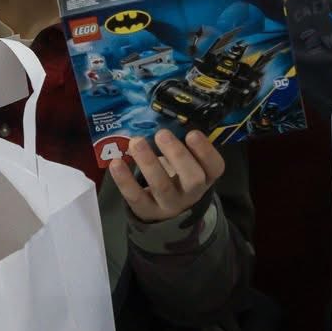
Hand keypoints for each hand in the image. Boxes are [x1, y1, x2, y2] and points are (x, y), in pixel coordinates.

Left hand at [108, 128, 224, 223]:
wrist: (168, 214)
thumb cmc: (177, 176)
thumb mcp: (186, 162)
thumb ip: (179, 144)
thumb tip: (157, 116)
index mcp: (206, 177)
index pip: (215, 166)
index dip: (205, 151)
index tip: (192, 133)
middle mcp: (192, 193)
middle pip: (192, 178)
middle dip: (177, 155)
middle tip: (161, 134)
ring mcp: (170, 204)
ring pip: (162, 186)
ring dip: (149, 163)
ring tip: (136, 142)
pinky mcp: (147, 211)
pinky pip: (136, 197)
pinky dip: (125, 180)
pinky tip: (116, 163)